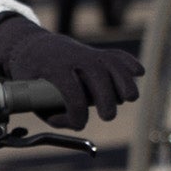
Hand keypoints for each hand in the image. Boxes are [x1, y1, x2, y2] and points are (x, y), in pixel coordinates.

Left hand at [0, 11, 144, 122]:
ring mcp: (87, 53)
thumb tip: (75, 124)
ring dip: (124, 81)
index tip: (80, 124)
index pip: (69, 89)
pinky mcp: (97, 53)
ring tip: (129, 98)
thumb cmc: (32, 78)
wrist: (31, 46)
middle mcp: (73, 57)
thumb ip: (51, 114)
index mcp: (52, 67)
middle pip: (96, 75)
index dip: (76, 111)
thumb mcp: (31, 96)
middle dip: (105, 97)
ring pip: (110, 63)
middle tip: (107, 116)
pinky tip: (139, 72)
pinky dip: (128, 62)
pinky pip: (116, 55)